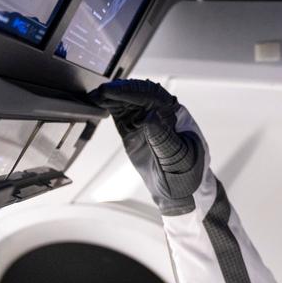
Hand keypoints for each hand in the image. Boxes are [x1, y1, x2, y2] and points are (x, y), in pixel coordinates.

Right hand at [89, 79, 207, 215]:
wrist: (180, 191)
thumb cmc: (187, 174)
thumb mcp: (179, 158)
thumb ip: (164, 138)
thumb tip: (150, 117)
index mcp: (174, 114)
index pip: (151, 95)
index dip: (131, 92)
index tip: (113, 92)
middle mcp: (160, 112)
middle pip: (137, 93)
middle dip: (119, 91)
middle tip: (100, 92)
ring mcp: (146, 120)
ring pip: (127, 101)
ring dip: (111, 97)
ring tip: (94, 97)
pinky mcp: (134, 129)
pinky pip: (121, 113)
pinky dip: (109, 107)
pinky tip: (98, 104)